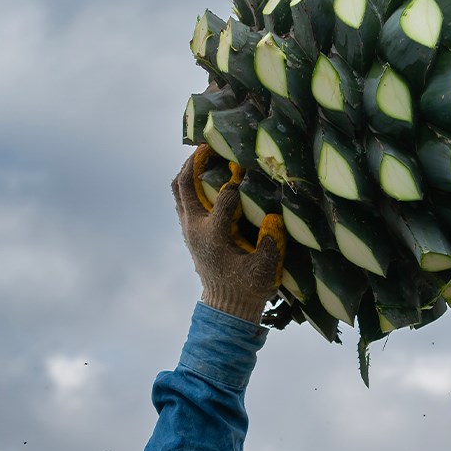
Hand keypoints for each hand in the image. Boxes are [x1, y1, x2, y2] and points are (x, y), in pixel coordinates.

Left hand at [173, 146, 284, 323]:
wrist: (227, 308)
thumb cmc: (248, 289)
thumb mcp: (264, 269)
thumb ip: (270, 242)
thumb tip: (272, 215)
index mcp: (212, 234)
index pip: (224, 195)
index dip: (240, 179)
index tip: (250, 166)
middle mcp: (195, 228)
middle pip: (184, 183)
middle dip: (196, 160)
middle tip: (212, 143)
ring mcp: (189, 229)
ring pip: (178, 189)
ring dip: (189, 169)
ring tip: (206, 153)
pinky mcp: (190, 231)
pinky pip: (182, 199)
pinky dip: (190, 182)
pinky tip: (207, 175)